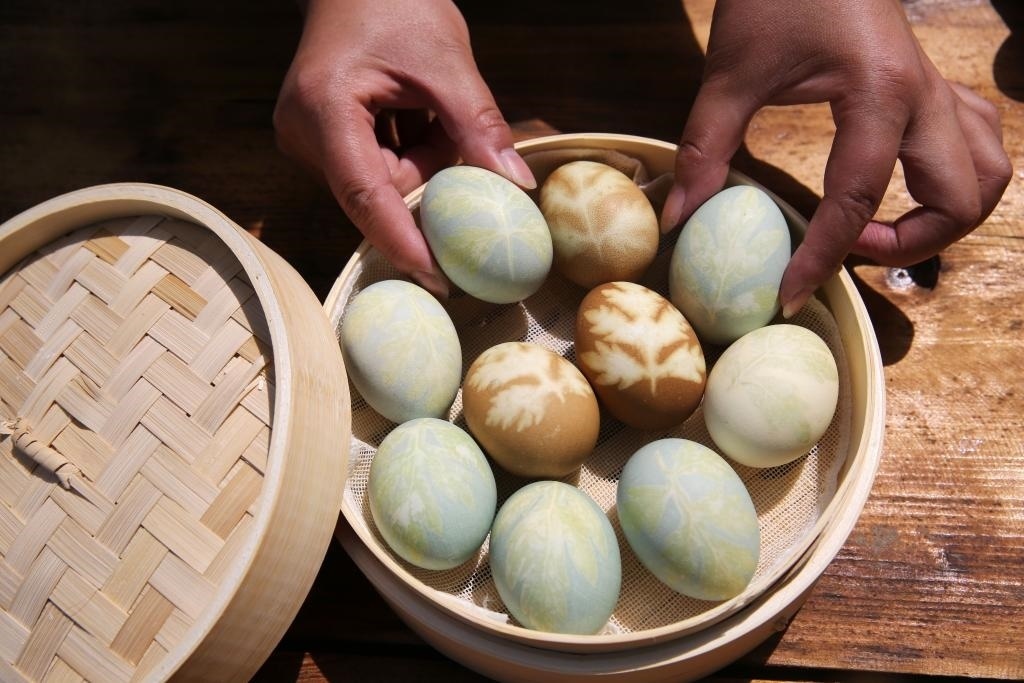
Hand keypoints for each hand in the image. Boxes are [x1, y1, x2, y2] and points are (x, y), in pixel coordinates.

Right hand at [273, 0, 534, 296]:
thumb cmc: (395, 0)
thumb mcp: (447, 61)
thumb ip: (479, 126)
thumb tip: (516, 187)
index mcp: (325, 108)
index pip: (366, 196)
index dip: (404, 243)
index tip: (440, 280)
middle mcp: (303, 133)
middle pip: (376, 193)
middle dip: (426, 178)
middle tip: (450, 136)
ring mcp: (306, 138)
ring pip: (379, 184)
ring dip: (418, 160)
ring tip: (424, 107)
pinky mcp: (319, 139)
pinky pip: (373, 169)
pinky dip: (405, 151)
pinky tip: (411, 113)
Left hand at [661, 0, 1011, 316]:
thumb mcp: (730, 73)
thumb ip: (706, 147)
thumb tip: (679, 217)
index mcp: (879, 94)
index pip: (857, 201)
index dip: (824, 259)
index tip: (791, 295)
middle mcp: (924, 96)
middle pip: (959, 199)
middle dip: (911, 245)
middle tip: (852, 253)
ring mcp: (937, 88)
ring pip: (988, 172)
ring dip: (948, 215)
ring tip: (884, 229)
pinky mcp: (932, 83)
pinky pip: (977, 140)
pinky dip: (956, 175)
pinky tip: (908, 183)